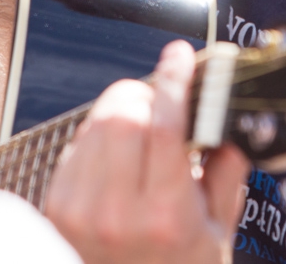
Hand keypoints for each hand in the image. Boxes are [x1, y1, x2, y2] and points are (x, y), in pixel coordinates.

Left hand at [47, 40, 250, 263]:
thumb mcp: (219, 228)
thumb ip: (227, 171)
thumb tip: (225, 120)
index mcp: (167, 214)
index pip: (165, 125)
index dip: (174, 79)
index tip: (180, 55)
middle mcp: (119, 212)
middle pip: (124, 114)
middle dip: (146, 94)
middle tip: (161, 101)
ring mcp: (82, 211)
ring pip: (97, 122)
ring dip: (122, 110)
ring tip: (140, 129)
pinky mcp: (58, 207)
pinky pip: (77, 143)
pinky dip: (99, 134)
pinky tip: (116, 154)